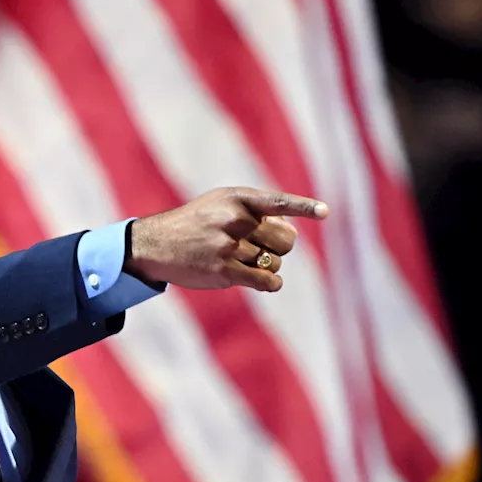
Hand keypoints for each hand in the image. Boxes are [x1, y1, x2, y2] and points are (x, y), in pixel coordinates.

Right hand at [125, 188, 327, 291]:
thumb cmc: (196, 222)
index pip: (278, 202)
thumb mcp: (221, 203)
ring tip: (246, 261)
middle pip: (285, 240)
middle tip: (262, 247)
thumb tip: (290, 229)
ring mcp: (228, 246)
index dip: (304, 207)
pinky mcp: (223, 271)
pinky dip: (271, 283)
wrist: (157, 244)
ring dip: (267, 266)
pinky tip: (267, 282)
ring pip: (274, 263)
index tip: (325, 212)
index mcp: (237, 199)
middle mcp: (234, 220)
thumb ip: (255, 209)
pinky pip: (265, 281)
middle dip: (280, 247)